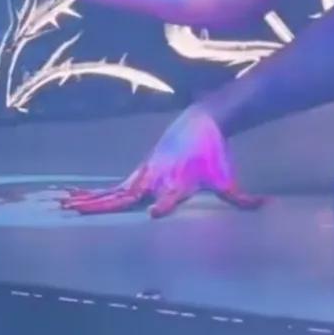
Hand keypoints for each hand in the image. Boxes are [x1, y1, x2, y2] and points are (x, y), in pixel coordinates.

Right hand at [60, 105, 263, 218]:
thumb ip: (242, 197)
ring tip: (67, 205)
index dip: (163, 204)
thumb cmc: (214, 154)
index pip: (169, 196)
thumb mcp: (227, 177)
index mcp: (178, 182)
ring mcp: (144, 175)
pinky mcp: (139, 173)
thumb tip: (266, 205)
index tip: (154, 212)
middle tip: (85, 213)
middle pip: (129, 195)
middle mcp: (157, 179)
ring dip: (91, 200)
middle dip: (108, 205)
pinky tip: (75, 199)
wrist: (201, 121)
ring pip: (114, 192)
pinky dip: (95, 194)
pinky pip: (114, 187)